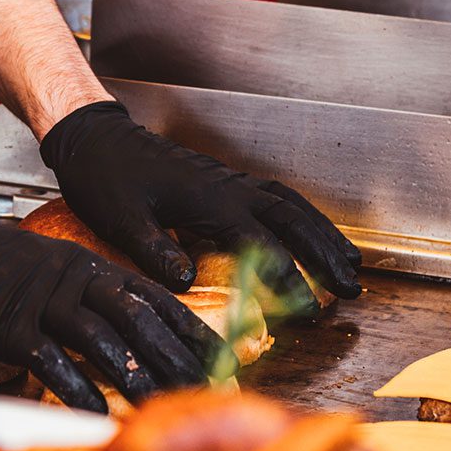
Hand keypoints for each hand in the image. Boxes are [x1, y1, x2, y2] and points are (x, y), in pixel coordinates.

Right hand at [0, 215, 223, 412]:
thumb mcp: (42, 277)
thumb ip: (79, 302)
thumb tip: (113, 340)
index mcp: (85, 267)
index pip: (154, 298)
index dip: (190, 330)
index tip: (222, 358)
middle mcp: (73, 280)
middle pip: (140, 319)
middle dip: (178, 358)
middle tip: (209, 392)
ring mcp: (41, 302)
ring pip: (105, 340)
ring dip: (137, 378)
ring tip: (163, 411)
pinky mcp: (9, 326)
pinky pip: (53, 361)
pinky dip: (77, 390)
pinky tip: (96, 417)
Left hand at [39, 102, 361, 312]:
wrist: (96, 140)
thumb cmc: (105, 179)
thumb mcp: (121, 221)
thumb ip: (155, 251)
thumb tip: (189, 282)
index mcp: (207, 200)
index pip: (261, 243)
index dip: (289, 279)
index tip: (309, 310)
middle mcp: (229, 187)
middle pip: (293, 219)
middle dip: (327, 254)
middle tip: (353, 287)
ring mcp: (230, 182)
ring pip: (292, 205)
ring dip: (324, 234)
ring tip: (350, 265)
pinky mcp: (225, 182)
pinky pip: (277, 197)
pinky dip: (304, 217)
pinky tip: (313, 235)